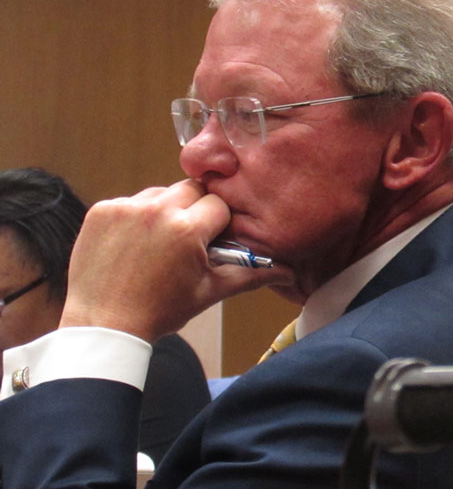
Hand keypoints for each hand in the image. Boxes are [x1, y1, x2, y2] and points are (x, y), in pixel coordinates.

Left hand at [60, 179, 294, 341]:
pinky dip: (134, 216)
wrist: (103, 325)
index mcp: (188, 229)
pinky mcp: (101, 210)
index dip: (218, 223)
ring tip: (158, 241)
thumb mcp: (210, 292)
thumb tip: (288, 272)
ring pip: (160, 193)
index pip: (218, 205)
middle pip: (191, 190)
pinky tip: (133, 242)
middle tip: (186, 239)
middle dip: (194, 210)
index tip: (210, 242)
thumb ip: (251, 275)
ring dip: (165, 210)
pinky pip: (129, 201)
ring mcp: (125, 208)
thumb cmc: (160, 311)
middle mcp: (157, 210)